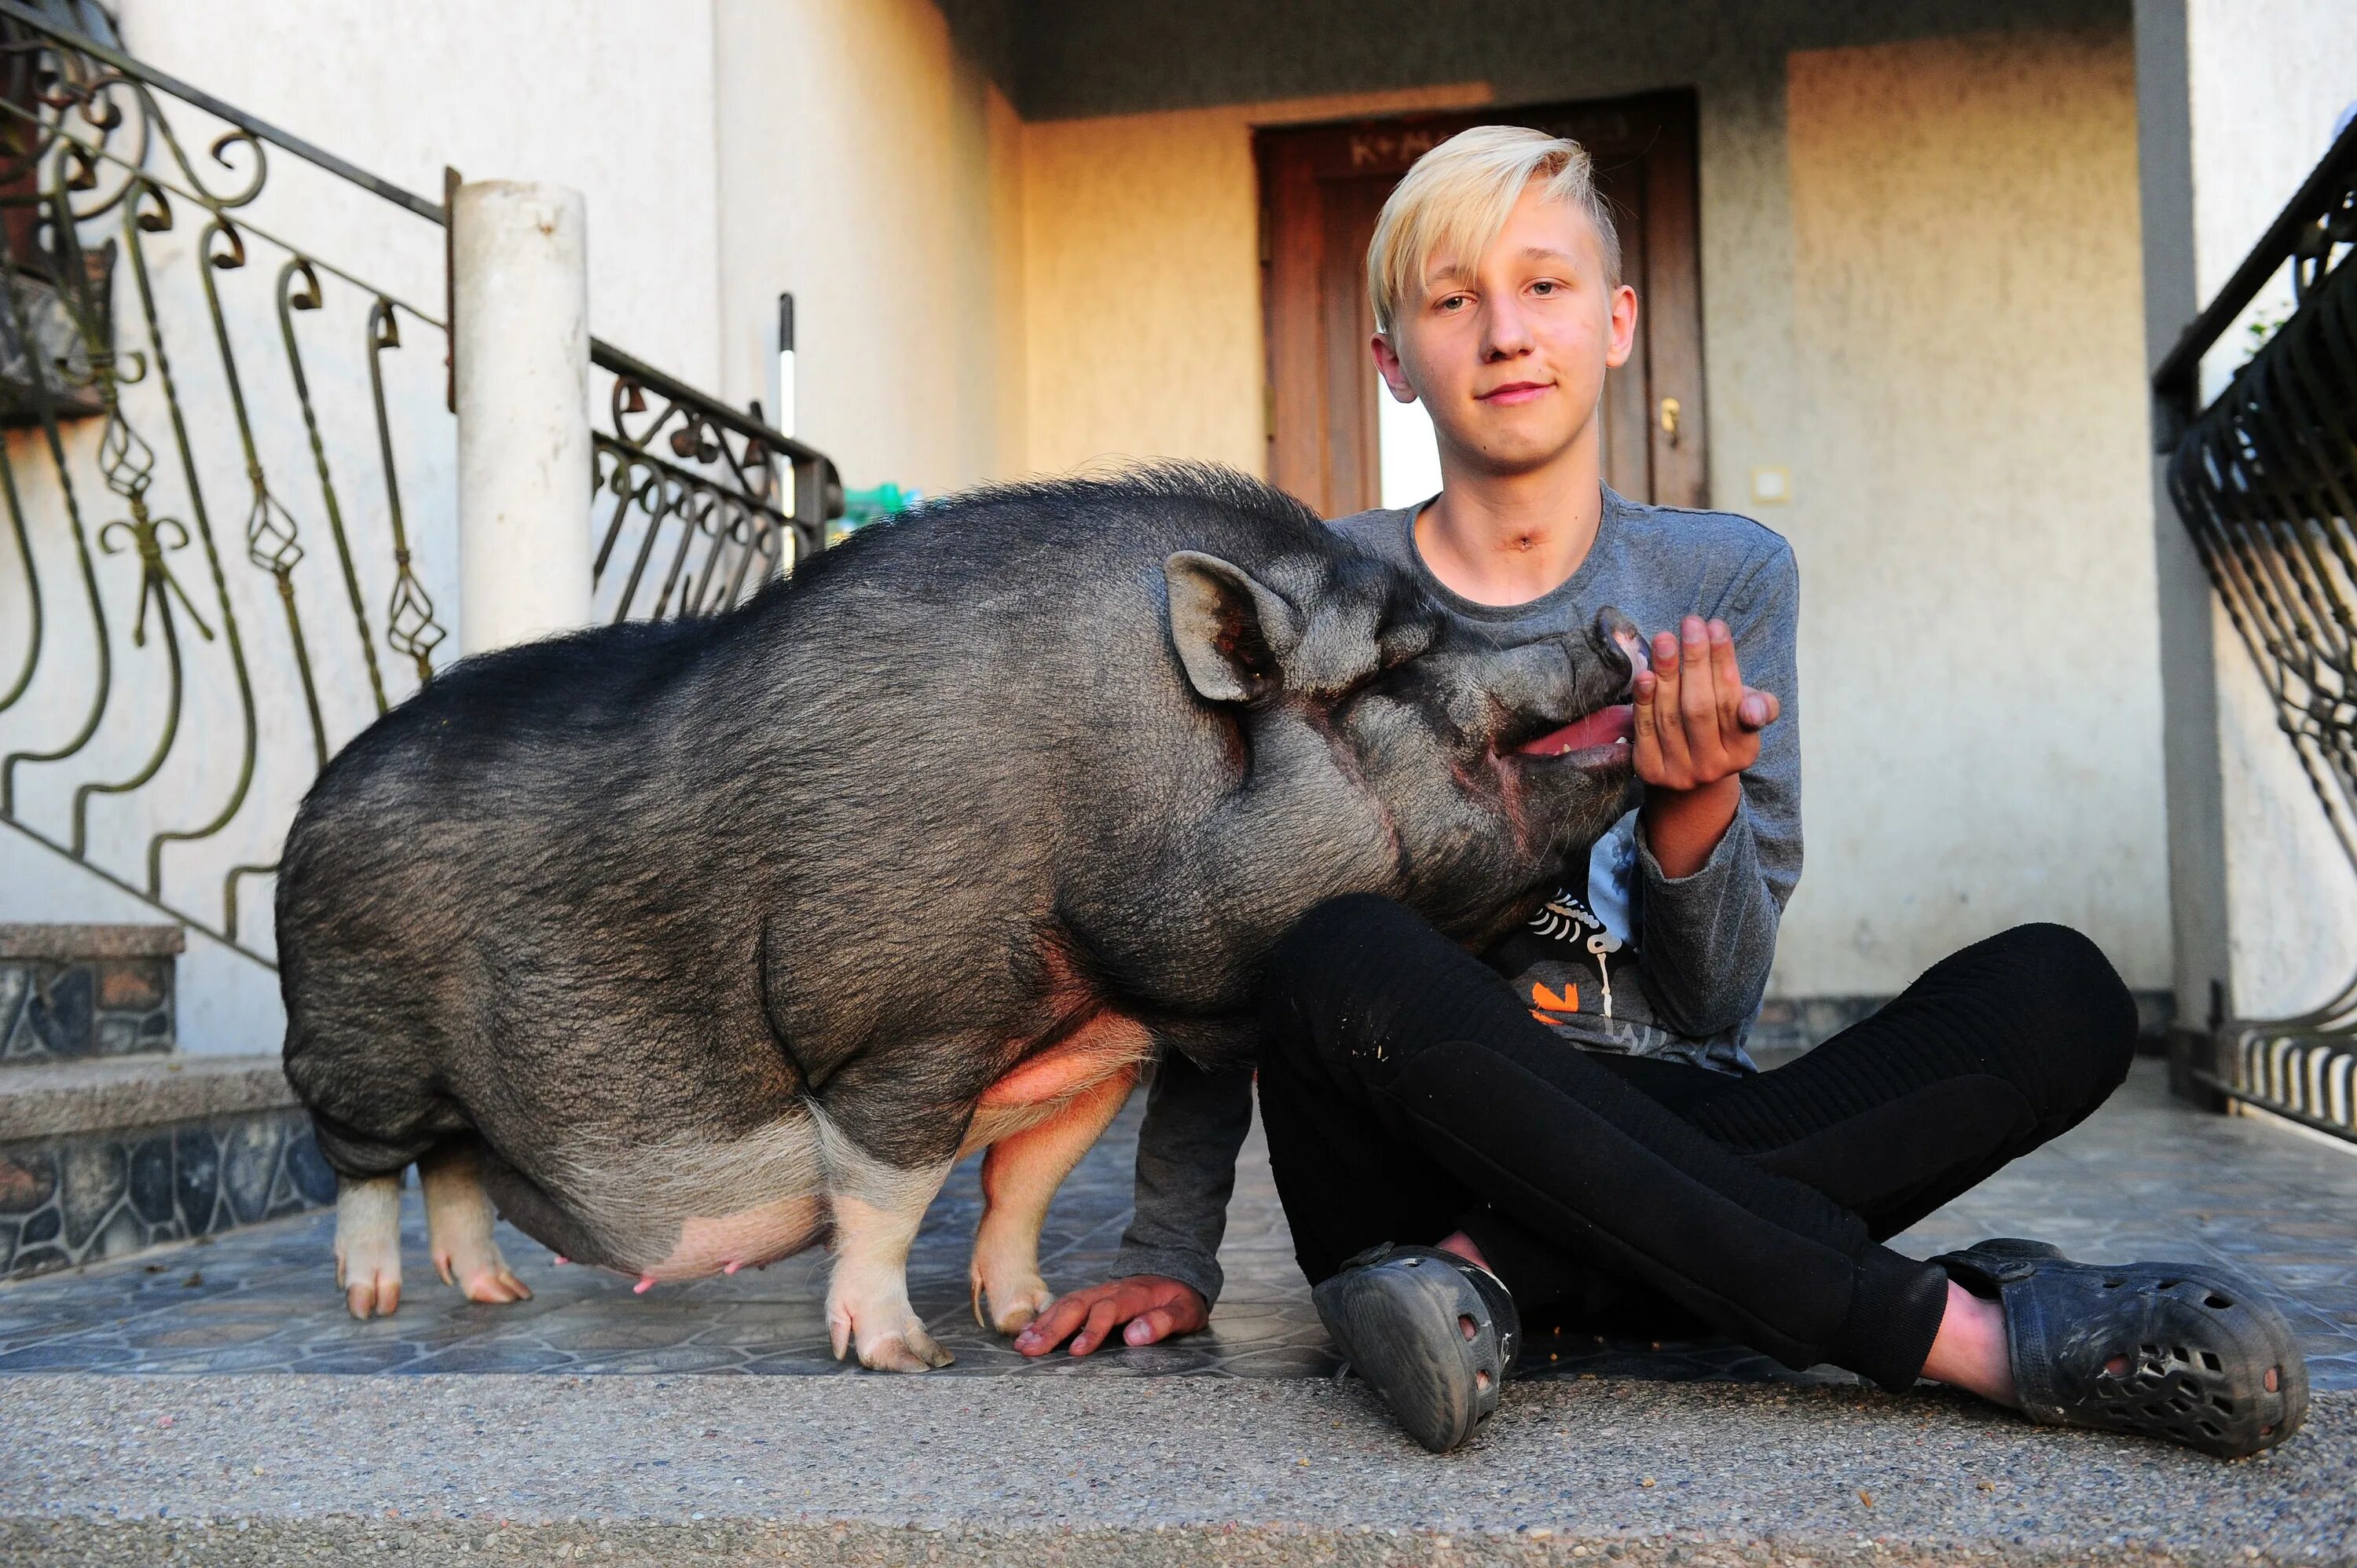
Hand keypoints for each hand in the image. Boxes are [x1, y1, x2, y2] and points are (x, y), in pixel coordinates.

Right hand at [1013, 1274, 1208, 1356]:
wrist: (1175, 1274)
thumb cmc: (1180, 1301)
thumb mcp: (1186, 1312)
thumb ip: (1164, 1322)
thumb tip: (1134, 1336)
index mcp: (1134, 1296)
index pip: (1108, 1310)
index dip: (1092, 1330)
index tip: (1077, 1352)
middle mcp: (1110, 1291)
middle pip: (1078, 1306)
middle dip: (1054, 1328)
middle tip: (1032, 1351)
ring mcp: (1098, 1293)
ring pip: (1066, 1304)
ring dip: (1044, 1324)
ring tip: (1023, 1345)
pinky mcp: (1090, 1298)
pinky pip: (1064, 1304)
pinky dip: (1045, 1318)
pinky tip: (1029, 1333)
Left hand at [1633, 615, 1779, 877]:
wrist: (1689, 773)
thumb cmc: (1721, 730)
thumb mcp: (1745, 718)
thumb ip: (1758, 707)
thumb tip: (1754, 709)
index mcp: (1744, 752)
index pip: (1732, 700)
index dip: (1723, 661)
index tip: (1715, 626)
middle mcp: (1712, 767)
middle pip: (1700, 707)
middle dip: (1694, 661)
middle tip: (1689, 623)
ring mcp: (1679, 772)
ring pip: (1670, 715)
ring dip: (1666, 673)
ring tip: (1665, 639)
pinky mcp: (1649, 771)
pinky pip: (1645, 728)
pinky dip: (1644, 700)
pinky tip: (1645, 674)